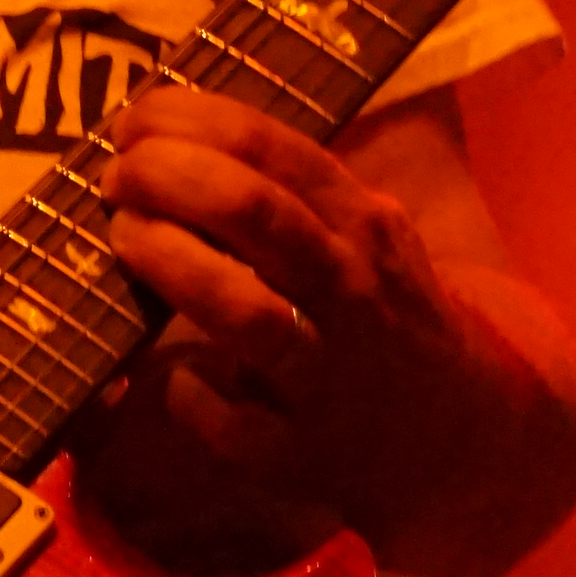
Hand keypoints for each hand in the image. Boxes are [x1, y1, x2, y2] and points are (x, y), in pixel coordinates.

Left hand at [86, 87, 542, 576]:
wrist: (456, 436)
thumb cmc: (381, 314)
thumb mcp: (365, 234)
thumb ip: (292, 189)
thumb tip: (174, 136)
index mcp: (360, 223)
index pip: (270, 147)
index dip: (188, 123)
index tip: (134, 122)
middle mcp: (352, 289)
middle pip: (254, 212)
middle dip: (169, 178)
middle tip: (118, 176)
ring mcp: (331, 374)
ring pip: (247, 312)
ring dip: (173, 265)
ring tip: (127, 239)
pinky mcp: (305, 454)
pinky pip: (235, 422)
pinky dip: (193, 395)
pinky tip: (176, 378)